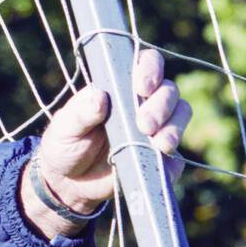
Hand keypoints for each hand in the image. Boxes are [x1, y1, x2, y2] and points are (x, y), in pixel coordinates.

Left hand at [20, 49, 191, 237]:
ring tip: (159, 144)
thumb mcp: (65, 127)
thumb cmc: (64, 144)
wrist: (67, 182)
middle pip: (169, 91)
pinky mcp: (160, 159)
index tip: (142, 86)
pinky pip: (177, 158)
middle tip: (144, 124)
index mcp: (119, 87)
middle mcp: (142, 104)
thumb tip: (100, 98)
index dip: (150, 68)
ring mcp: (154, 131)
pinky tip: (160, 164)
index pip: (145, 63)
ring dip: (174, 128)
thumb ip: (80, 112)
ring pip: (180, 116)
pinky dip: (172, 160)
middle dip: (162, 105)